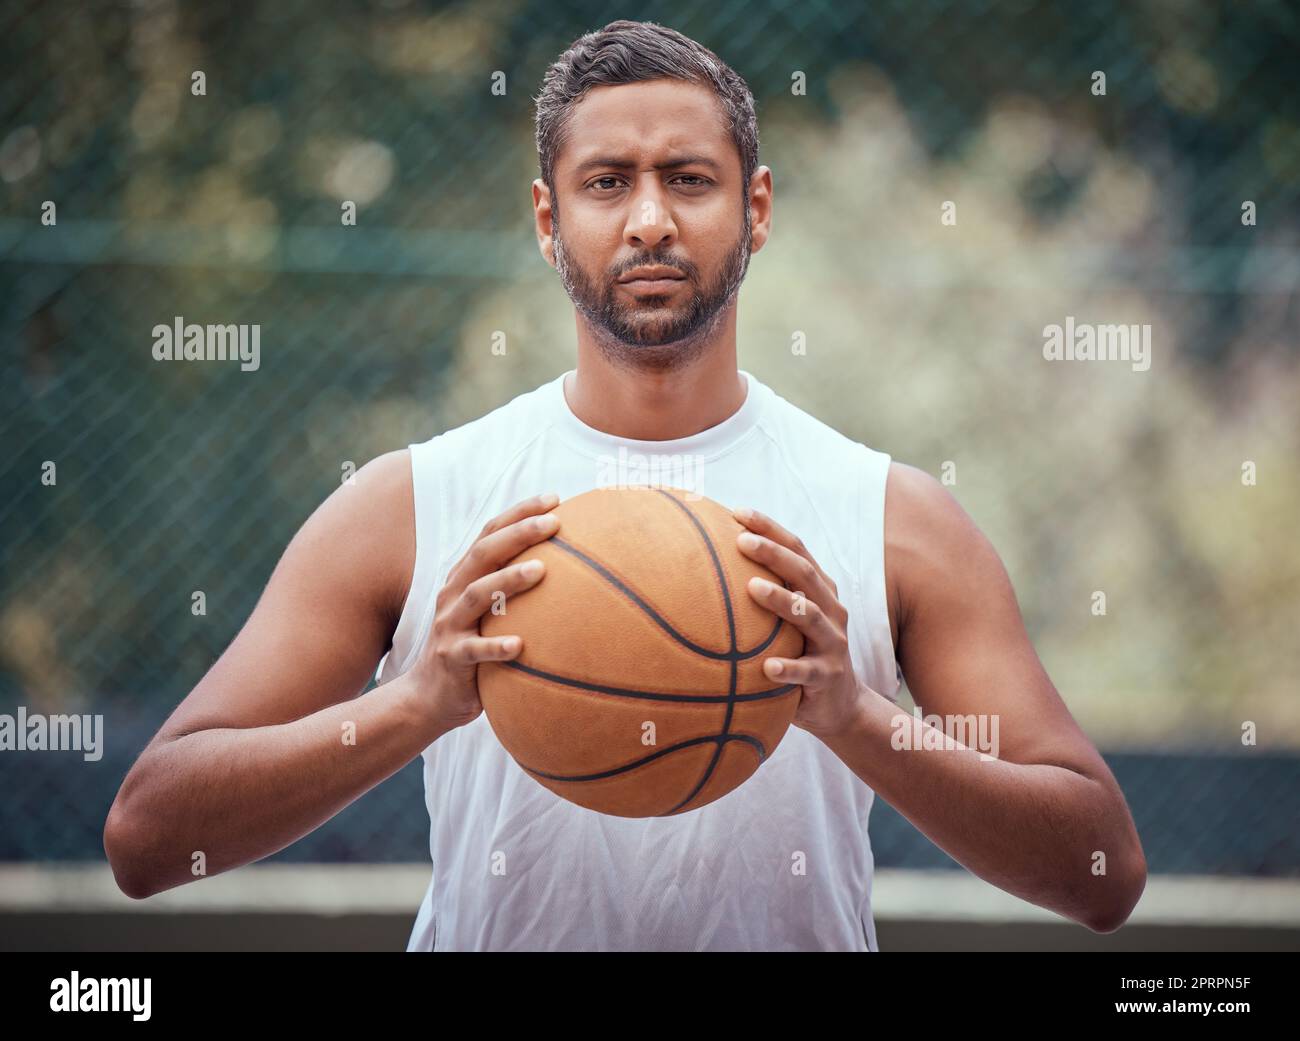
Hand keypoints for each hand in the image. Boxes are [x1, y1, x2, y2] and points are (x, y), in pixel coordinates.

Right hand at [408, 492, 559, 732]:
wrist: (429, 696)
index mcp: (464, 577)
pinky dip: (496, 646)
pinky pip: (474, 651)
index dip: (519, 513)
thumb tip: (573, 569)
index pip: (490, 533)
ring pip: (477, 595)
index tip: (554, 498)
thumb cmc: (473, 649)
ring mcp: (450, 625)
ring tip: (541, 569)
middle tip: (554, 523)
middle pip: (483, 553)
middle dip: (518, 533)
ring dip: (508, 580)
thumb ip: (514, 590)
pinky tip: (521, 645)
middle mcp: (453, 593)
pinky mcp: (452, 658)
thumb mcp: (489, 614)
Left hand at [733, 506, 867, 739]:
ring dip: (781, 600)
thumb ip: (762, 594)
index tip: (738, 512)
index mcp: (819, 591)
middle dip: (774, 554)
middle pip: (805, 574)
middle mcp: (830, 610)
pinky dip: (788, 668)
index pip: (797, 550)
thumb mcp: (786, 621)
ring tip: (752, 587)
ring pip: (809, 616)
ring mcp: (832, 643)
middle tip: (742, 540)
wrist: (839, 704)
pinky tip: (766, 668)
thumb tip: (706, 564)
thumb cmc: (800, 652)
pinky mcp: (828, 676)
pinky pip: (806, 671)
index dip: (771, 529)